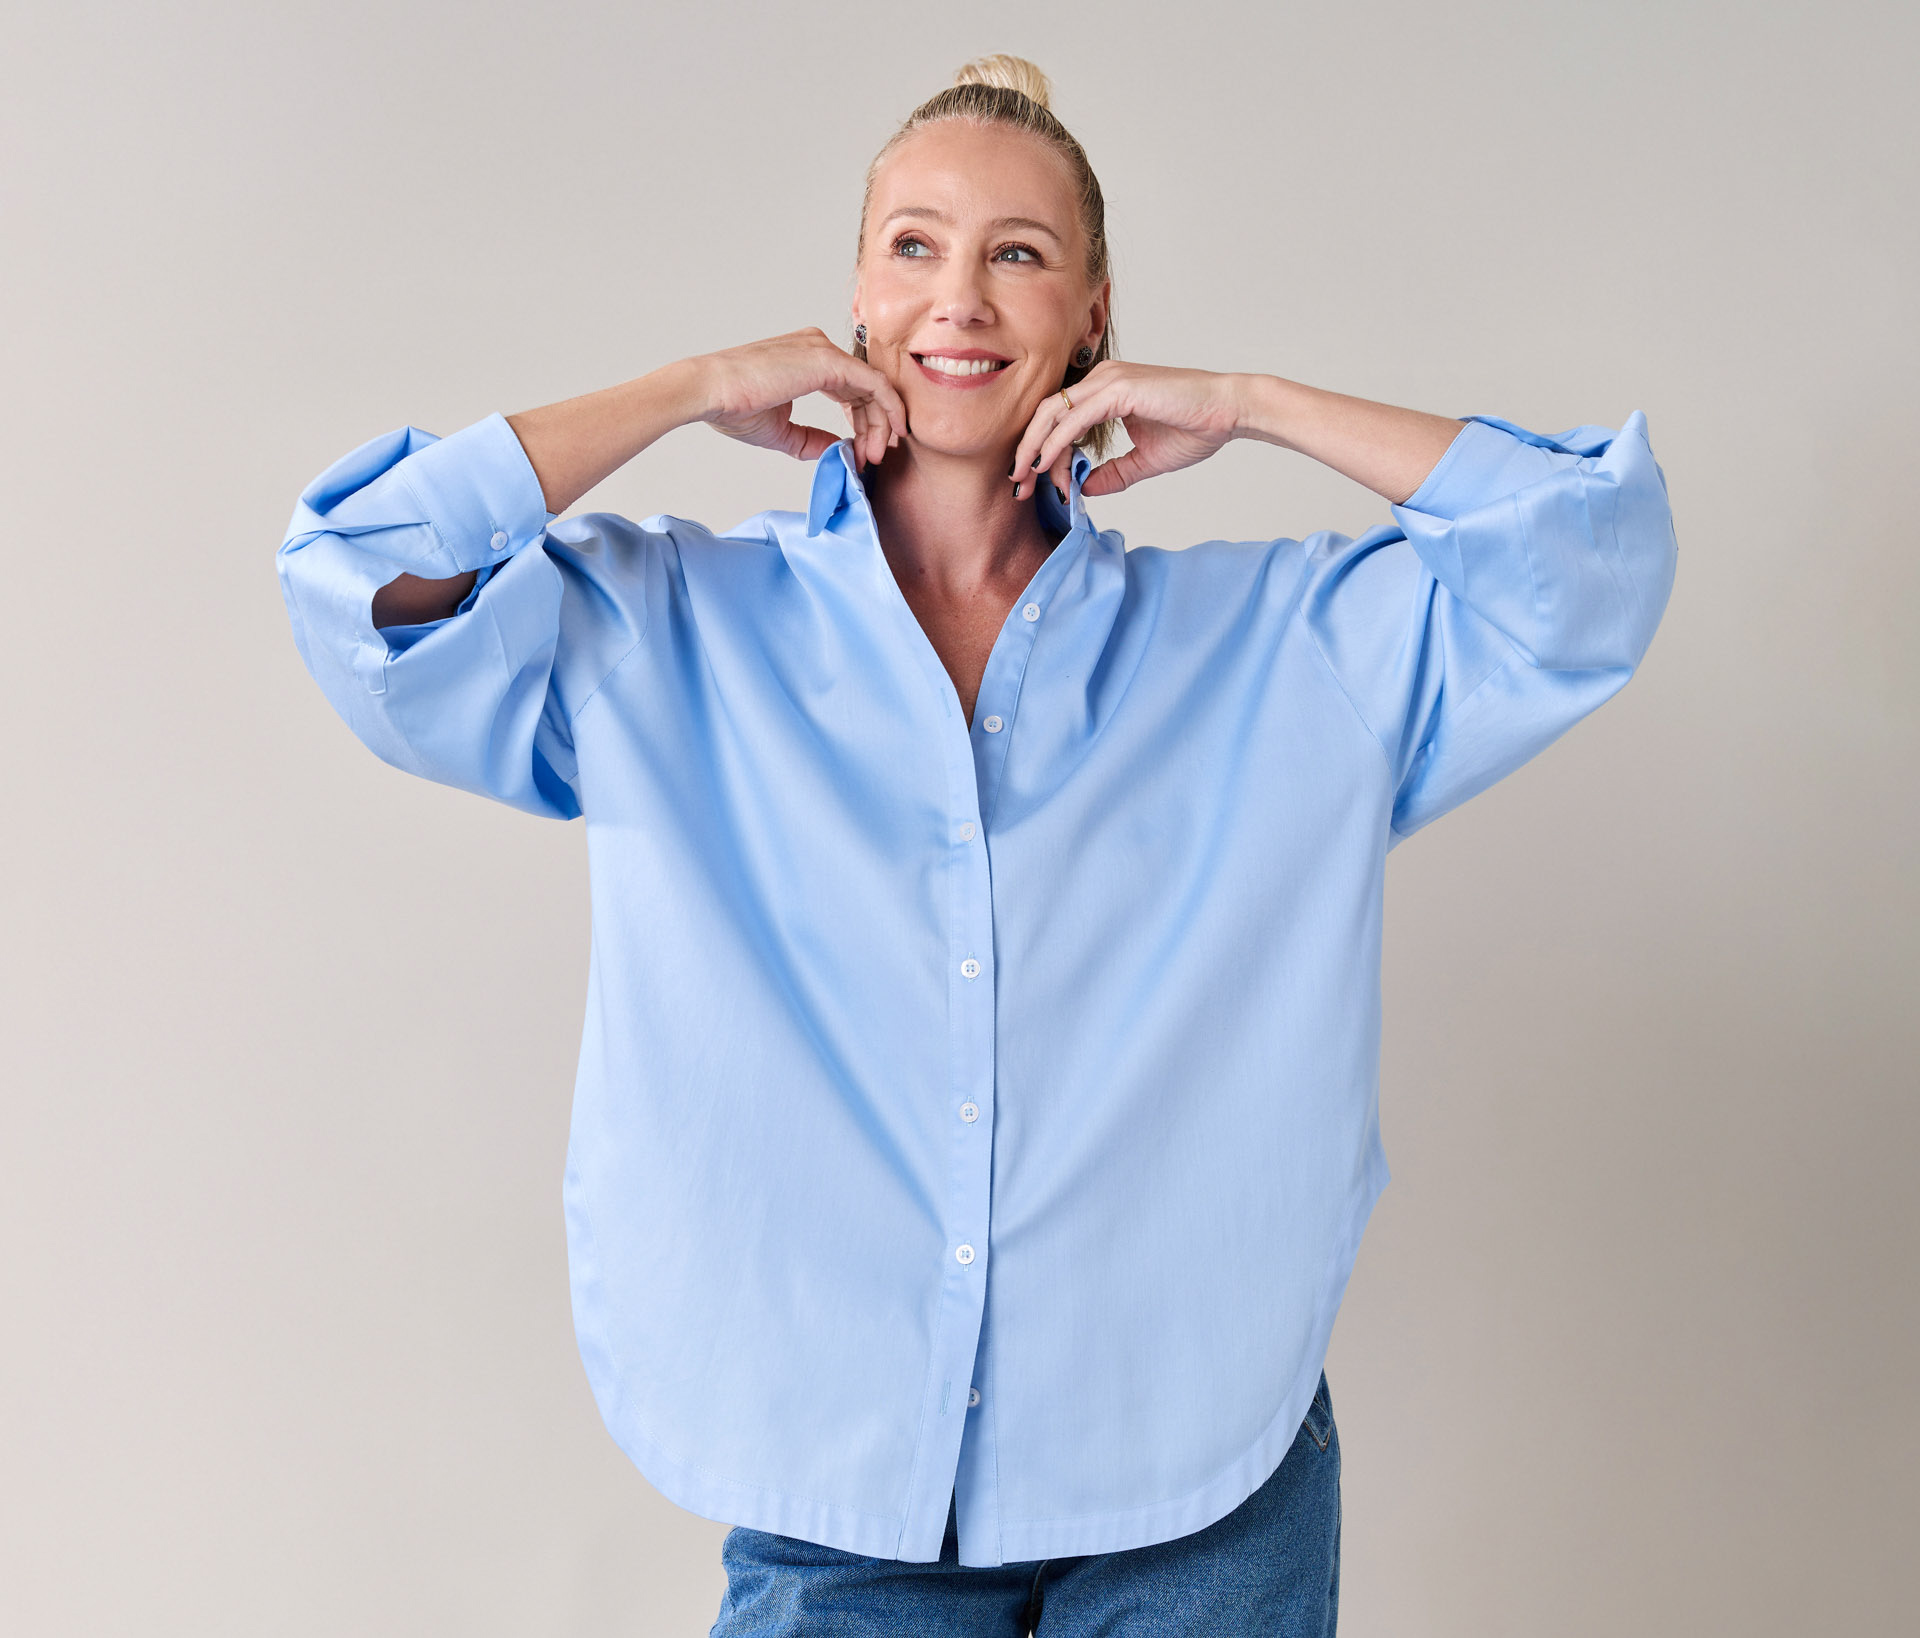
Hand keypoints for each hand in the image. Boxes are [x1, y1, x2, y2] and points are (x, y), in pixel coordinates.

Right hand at [695, 328, 908, 470]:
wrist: (711, 392)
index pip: (851, 390)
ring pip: (873, 387)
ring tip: (874, 455)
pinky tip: (892, 431)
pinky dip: (889, 408)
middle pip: (865, 389)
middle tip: (873, 458)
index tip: (862, 454)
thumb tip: (837, 451)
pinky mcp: (829, 361)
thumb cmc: (733, 406)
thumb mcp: (782, 430)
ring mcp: (825, 350)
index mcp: (808, 358)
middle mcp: (819, 348)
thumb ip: (812, 439)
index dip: (862, 424)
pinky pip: (874, 384)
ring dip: (881, 424)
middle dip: (875, 427)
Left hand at [1011, 362, 1248, 500]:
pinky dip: (1056, 444)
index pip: (1059, 419)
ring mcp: (1108, 380)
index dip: (1041, 451)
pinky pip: (1074, 419)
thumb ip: (1112, 473)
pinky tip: (1047, 466)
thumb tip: (1084, 487)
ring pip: (1053, 414)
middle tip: (1016, 485)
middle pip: (1046, 413)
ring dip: (1035, 449)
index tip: (1033, 484)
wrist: (1228, 412)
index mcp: (1105, 389)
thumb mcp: (1143, 460)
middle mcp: (1101, 378)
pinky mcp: (1118, 389)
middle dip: (1026, 450)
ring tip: (1024, 480)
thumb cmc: (1194, 428)